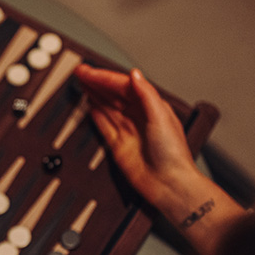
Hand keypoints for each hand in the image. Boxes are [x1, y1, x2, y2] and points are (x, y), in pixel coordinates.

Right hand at [75, 65, 200, 209]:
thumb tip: (135, 75)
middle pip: (113, 94)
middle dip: (97, 82)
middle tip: (81, 72)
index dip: (105, 78)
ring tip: (82, 83)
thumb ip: (146, 95)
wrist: (168, 183)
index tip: (90, 71)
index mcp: (152, 106)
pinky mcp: (119, 146)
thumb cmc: (173, 154)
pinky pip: (104, 126)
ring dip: (95, 94)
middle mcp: (139, 117)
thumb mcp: (161, 117)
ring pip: (107, 107)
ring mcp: (128, 131)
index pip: (123, 86)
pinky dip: (96, 115)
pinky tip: (90, 106)